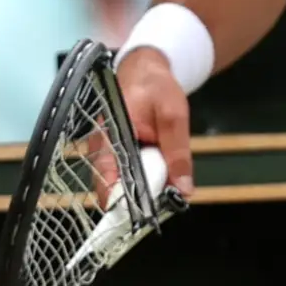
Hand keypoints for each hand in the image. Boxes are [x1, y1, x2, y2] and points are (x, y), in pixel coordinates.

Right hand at [114, 48, 194, 195]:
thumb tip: (184, 190)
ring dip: (147, 187)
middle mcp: (101, 151)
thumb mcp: (174, 117)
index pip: (109, 186)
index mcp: (108, 141)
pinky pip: (129, 173)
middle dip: (143, 197)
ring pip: (125, 183)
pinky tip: (164, 174)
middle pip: (117, 189)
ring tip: (171, 187)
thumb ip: (178, 154)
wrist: (146, 70)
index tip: (151, 215)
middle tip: (170, 199)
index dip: (128, 205)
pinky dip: (146, 176)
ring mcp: (107, 154)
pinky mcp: (116, 154)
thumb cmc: (156, 87)